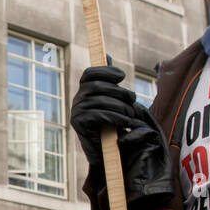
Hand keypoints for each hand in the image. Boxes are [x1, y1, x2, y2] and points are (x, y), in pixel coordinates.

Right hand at [69, 64, 172, 201]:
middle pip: (97, 86)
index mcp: (85, 91)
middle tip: (133, 100)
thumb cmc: (114, 126)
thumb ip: (110, 81)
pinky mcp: (78, 124)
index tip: (122, 76)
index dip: (106, 71)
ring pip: (100, 100)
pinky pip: (98, 114)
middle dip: (119, 91)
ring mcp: (76, 112)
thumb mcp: (114, 101)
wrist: (108, 154)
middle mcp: (77, 100)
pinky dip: (115, 117)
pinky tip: (125, 123)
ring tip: (132, 116)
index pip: (90, 73)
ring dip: (121, 107)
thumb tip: (106, 54)